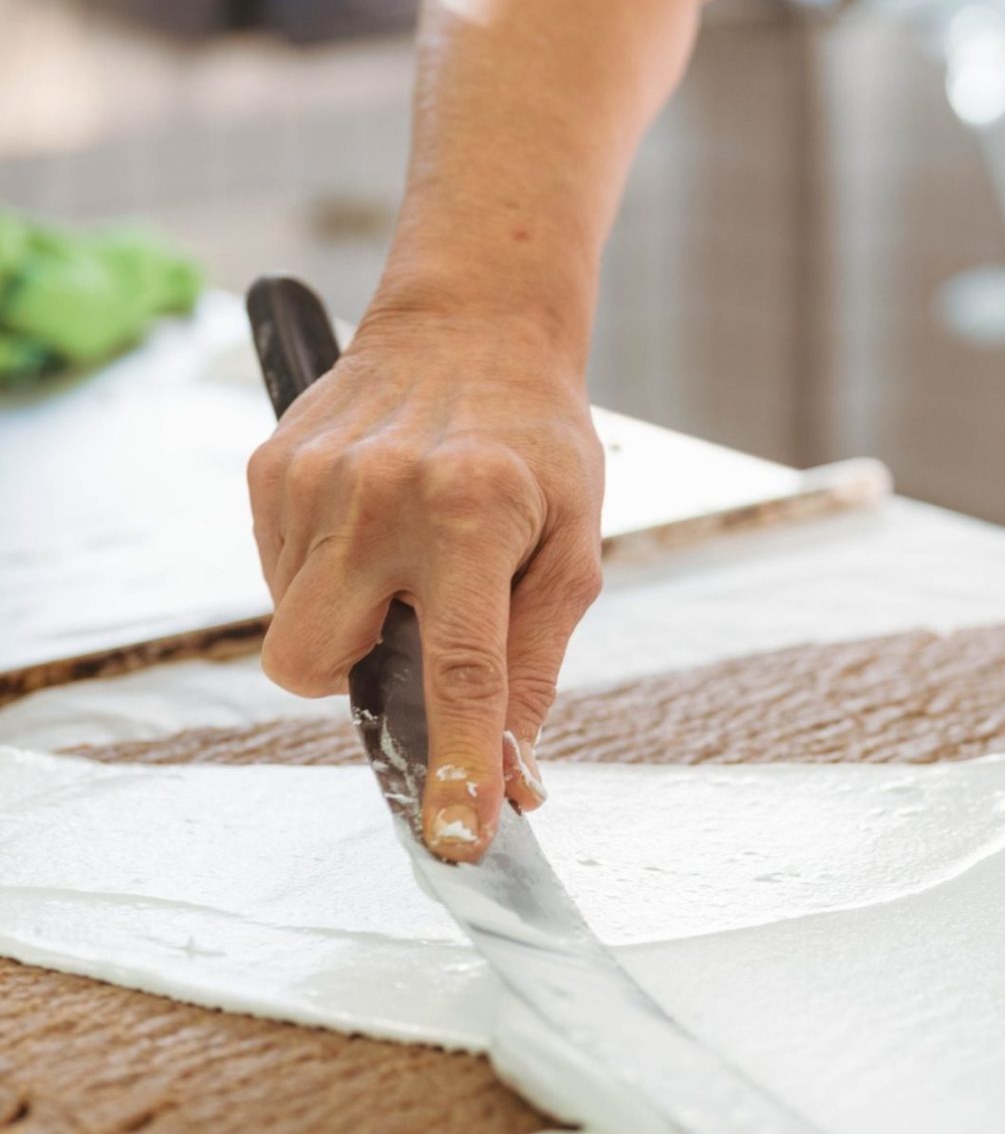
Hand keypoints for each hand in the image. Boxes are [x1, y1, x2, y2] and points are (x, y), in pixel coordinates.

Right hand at [247, 305, 603, 861]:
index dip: (456, 764)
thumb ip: (535, 663)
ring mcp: (313, 478)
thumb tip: (513, 774)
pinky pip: (275, 572)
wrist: (474, 326)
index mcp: (476, 514)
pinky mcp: (269, 465)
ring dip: (344, 615)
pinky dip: (321, 572)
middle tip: (410, 619)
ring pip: (288, 623)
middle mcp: (382, 496)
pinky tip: (371, 523)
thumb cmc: (537, 443)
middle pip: (309, 663)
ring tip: (405, 551)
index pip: (461, 669)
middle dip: (351, 673)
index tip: (457, 839)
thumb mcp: (573, 547)